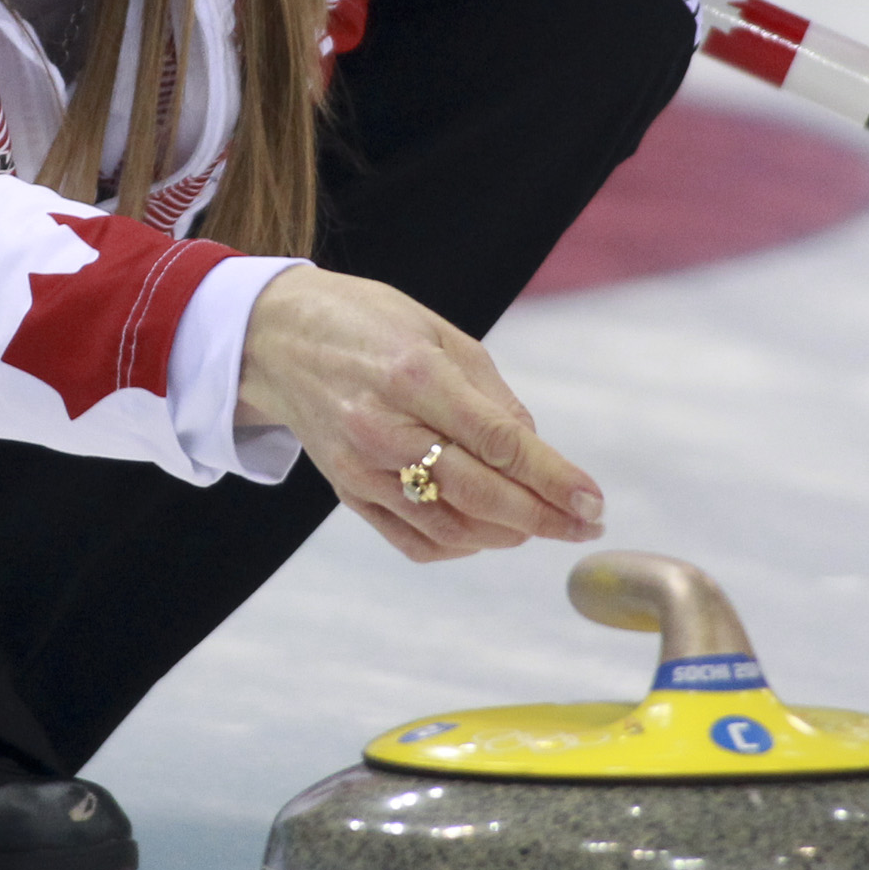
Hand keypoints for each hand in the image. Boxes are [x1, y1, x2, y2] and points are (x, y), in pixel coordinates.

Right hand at [234, 265, 604, 560]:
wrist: (275, 338)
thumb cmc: (365, 323)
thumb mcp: (439, 331)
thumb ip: (491, 395)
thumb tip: (534, 452)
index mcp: (414, 374)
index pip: (500, 442)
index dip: (554, 479)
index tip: (593, 502)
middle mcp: (383, 428)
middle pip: (479, 493)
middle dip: (543, 517)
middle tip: (584, 526)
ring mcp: (360, 467)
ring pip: (449, 528)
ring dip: (506, 535)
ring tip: (539, 524)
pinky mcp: (347, 491)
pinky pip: (413, 540)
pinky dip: (460, 546)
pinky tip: (486, 531)